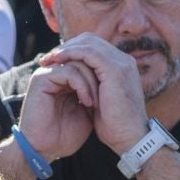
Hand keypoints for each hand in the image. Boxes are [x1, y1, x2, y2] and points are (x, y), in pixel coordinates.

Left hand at [39, 33, 150, 154]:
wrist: (130, 138)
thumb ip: (91, 87)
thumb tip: (75, 84)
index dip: (73, 51)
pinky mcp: (114, 69)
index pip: (94, 48)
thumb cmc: (115, 126)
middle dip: (67, 46)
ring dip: (65, 49)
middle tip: (48, 57)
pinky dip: (71, 54)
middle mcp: (123, 61)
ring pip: (88, 43)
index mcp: (121, 67)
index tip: (55, 61)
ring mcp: (121, 63)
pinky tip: (57, 60)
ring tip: (49, 58)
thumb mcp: (100, 101)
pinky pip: (88, 52)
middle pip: (90, 40)